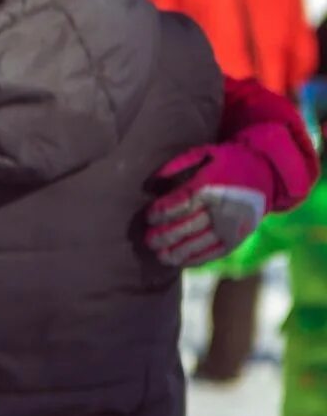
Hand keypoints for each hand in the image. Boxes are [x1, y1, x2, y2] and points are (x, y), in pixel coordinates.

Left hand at [146, 142, 277, 267]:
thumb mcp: (205, 153)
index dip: (162, 212)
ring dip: (177, 252)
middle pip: (187, 226)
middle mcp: (222, 209)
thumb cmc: (229, 161)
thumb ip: (178, 165)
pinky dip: (197, 258)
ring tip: (160, 256)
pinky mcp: (239, 237)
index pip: (181, 203)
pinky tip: (181, 262)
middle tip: (148, 241)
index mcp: (212, 187)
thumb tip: (151, 182)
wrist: (268, 173)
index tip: (149, 217)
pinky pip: (215, 252)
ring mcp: (232, 226)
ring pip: (200, 243)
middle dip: (165, 235)